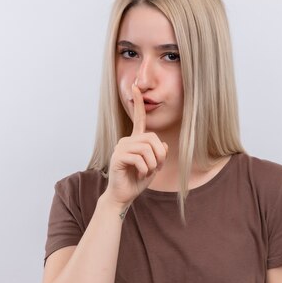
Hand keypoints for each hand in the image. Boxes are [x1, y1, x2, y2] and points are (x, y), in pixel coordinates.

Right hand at [104, 81, 168, 205]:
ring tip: (146, 173)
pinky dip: (145, 170)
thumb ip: (159, 153)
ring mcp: (120, 148)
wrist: (123, 196)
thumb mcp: (154, 166)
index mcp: (135, 140)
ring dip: (152, 165)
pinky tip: (139, 175)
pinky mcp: (118, 157)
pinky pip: (140, 159)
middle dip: (160, 155)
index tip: (136, 86)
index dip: (138, 103)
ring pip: (147, 149)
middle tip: (156, 168)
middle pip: (152, 138)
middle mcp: (126, 141)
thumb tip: (163, 145)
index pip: (138, 119)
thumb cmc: (137, 181)